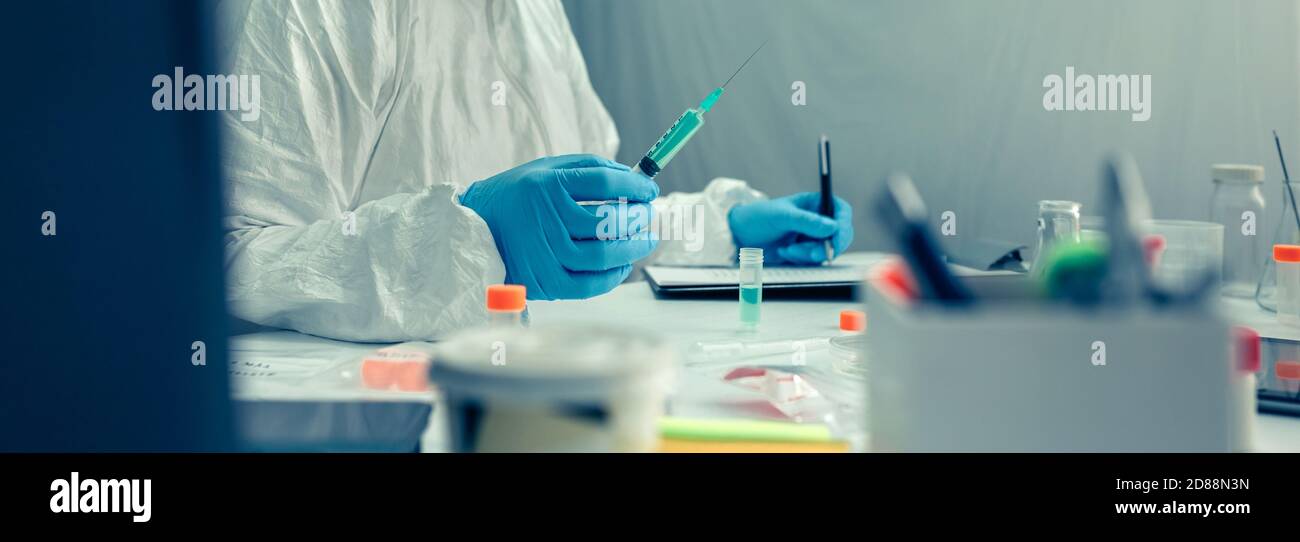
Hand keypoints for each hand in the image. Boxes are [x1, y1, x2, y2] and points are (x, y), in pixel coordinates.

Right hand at [460, 154, 658, 299]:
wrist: (474, 231)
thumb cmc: (517, 198)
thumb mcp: (545, 170)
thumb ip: (588, 169)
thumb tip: (634, 179)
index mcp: (546, 186)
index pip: (605, 183)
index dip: (635, 187)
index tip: (649, 190)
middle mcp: (545, 219)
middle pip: (608, 220)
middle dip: (638, 217)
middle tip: (648, 215)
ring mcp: (545, 254)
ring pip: (604, 254)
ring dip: (634, 247)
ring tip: (645, 239)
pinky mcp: (545, 282)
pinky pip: (591, 284)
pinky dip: (614, 275)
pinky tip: (623, 264)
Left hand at [728, 192, 852, 264]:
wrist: (739, 236)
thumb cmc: (758, 217)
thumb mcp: (781, 216)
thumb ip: (807, 221)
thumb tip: (832, 226)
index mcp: (815, 203)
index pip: (841, 212)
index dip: (844, 225)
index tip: (836, 239)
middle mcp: (818, 220)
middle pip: (839, 235)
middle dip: (826, 246)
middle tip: (812, 254)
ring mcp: (812, 237)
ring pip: (826, 250)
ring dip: (808, 254)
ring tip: (787, 249)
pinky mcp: (805, 252)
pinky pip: (813, 260)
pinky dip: (801, 260)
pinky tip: (784, 252)